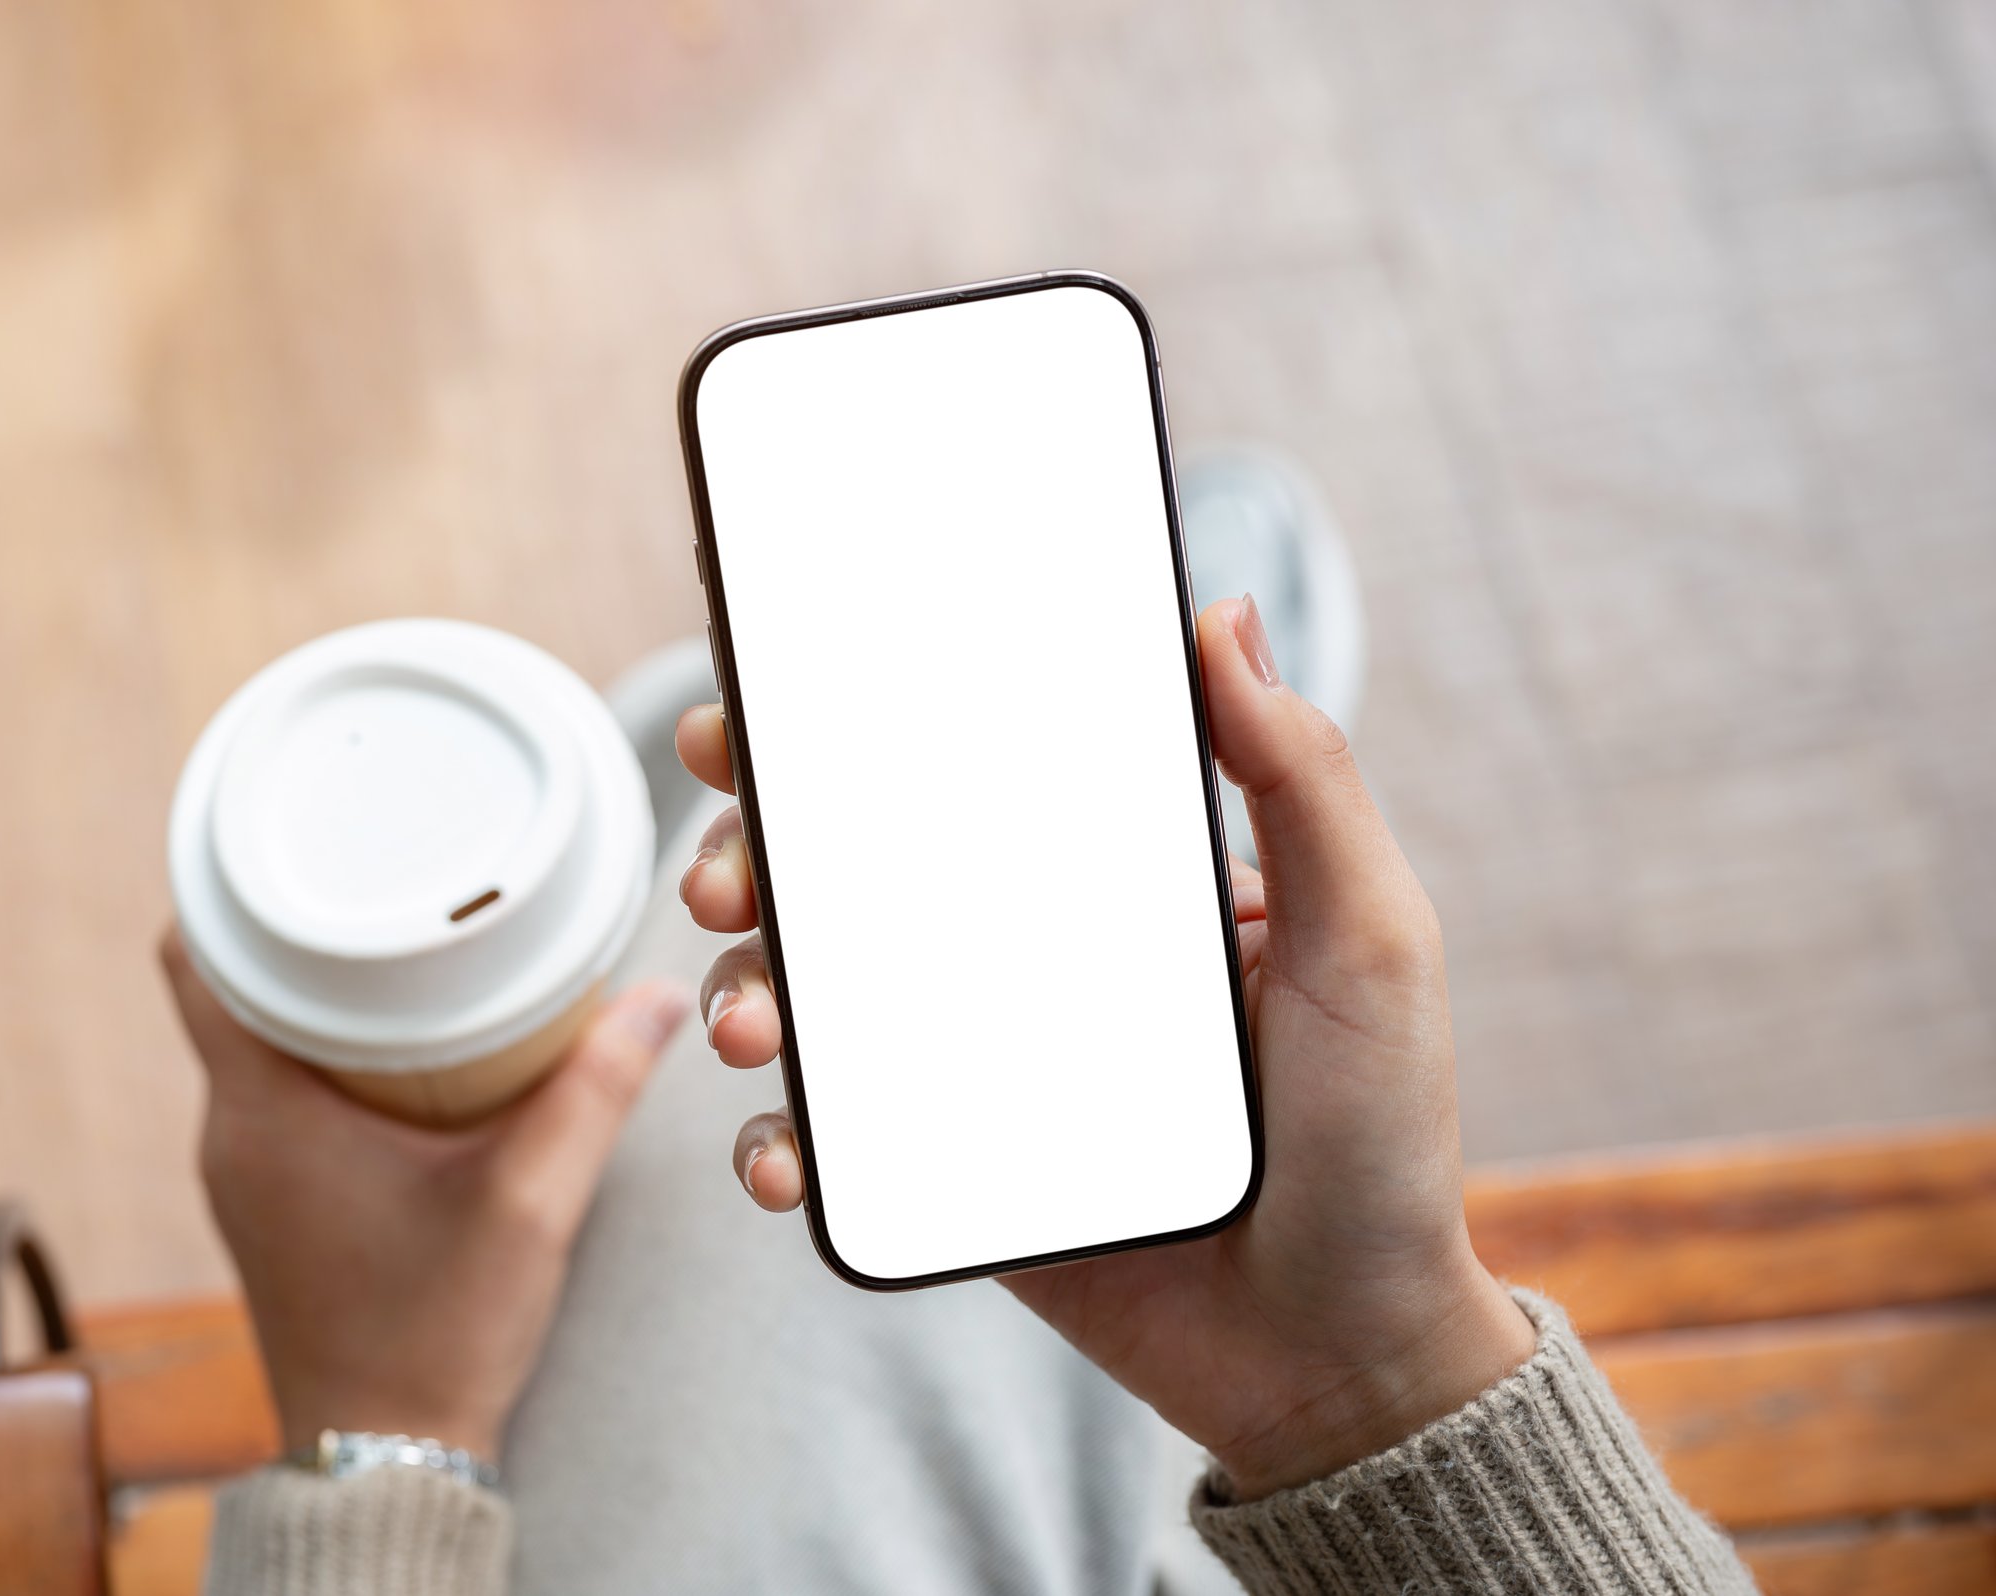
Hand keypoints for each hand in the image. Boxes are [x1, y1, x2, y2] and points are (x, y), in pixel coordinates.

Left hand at [160, 931, 690, 1458]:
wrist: (385, 1460)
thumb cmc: (435, 1335)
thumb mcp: (529, 1203)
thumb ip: (595, 1091)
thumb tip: (657, 998)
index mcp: (260, 1112)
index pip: (193, 958)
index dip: (229, 883)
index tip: (300, 836)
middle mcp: (230, 1135)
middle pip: (230, 985)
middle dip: (305, 928)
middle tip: (388, 880)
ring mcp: (243, 1175)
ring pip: (257, 1041)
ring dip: (319, 994)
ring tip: (407, 952)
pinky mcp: (271, 1206)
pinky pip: (280, 1095)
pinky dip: (327, 1054)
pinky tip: (402, 1051)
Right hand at [676, 595, 1534, 1498]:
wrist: (1342, 1352)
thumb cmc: (1377, 1140)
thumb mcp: (1364, 941)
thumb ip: (1304, 781)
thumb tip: (1221, 617)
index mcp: (1103, 876)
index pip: (957, 768)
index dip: (844, 723)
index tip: (759, 696)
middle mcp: (1021, 955)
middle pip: (848, 871)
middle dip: (753, 850)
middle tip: (728, 871)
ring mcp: (974, 1062)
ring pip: (814, 995)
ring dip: (744, 989)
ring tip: (753, 1027)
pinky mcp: (947, 1171)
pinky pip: (834, 1137)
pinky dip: (780, 1139)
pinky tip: (779, 1154)